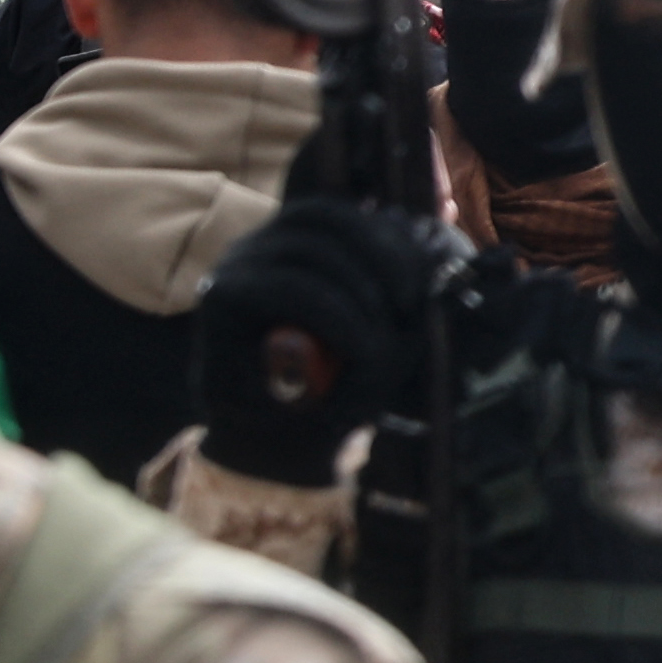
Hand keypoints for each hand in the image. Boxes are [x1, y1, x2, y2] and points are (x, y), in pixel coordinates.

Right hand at [192, 198, 457, 486]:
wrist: (281, 452)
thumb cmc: (337, 389)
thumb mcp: (386, 334)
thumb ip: (403, 290)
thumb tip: (440, 243)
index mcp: (297, 247)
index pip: (338, 210)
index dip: (383, 231)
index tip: (423, 271)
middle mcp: (260, 247)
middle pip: (324, 216)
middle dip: (381, 253)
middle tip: (410, 304)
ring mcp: (236, 267)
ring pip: (309, 248)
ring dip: (361, 291)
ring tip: (383, 337)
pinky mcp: (221, 297)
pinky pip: (287, 287)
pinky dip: (337, 315)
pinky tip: (362, 347)